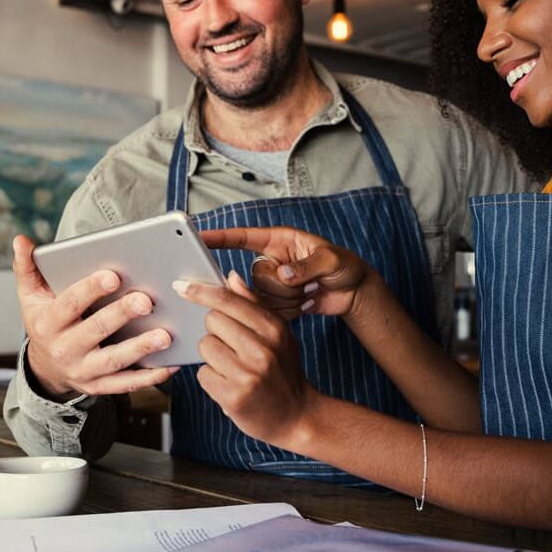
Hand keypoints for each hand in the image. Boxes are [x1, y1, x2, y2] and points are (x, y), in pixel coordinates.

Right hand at [13, 234, 177, 398]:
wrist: (44, 368)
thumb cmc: (46, 322)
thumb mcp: (30, 297)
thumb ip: (27, 268)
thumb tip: (21, 240)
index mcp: (48, 323)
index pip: (69, 304)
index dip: (90, 289)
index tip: (113, 275)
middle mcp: (65, 348)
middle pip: (96, 331)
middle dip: (121, 315)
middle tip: (147, 300)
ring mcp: (82, 370)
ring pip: (114, 360)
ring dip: (140, 348)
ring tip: (165, 335)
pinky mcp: (99, 386)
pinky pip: (125, 384)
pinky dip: (148, 377)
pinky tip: (170, 365)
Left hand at [180, 271, 316, 447]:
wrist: (297, 416)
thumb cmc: (283, 370)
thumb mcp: (278, 334)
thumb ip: (253, 304)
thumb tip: (230, 277)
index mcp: (273, 328)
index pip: (228, 301)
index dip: (201, 291)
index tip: (181, 286)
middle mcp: (262, 349)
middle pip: (212, 321)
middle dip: (216, 331)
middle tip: (233, 346)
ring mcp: (248, 374)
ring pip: (205, 347)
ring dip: (212, 356)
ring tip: (233, 367)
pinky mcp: (234, 397)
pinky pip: (203, 374)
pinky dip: (212, 379)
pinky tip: (230, 384)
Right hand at [200, 226, 378, 321]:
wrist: (353, 293)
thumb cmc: (345, 266)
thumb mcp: (331, 260)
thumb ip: (306, 266)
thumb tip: (283, 275)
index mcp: (279, 241)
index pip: (243, 238)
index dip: (220, 238)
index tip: (198, 238)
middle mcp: (271, 261)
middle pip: (254, 277)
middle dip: (282, 286)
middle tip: (308, 283)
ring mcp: (272, 284)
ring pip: (261, 298)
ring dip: (289, 300)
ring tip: (310, 291)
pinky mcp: (276, 303)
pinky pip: (270, 313)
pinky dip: (291, 312)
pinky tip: (307, 303)